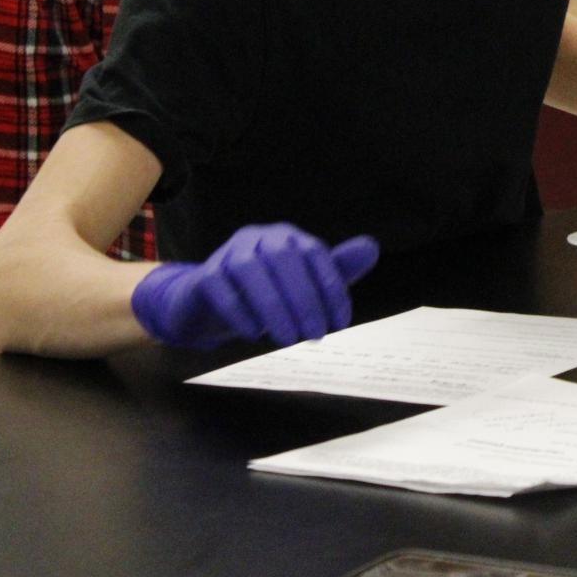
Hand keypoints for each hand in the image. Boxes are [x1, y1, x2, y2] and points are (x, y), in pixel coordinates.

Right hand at [129, 223, 379, 349]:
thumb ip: (337, 270)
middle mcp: (260, 237)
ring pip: (249, 270)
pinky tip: (254, 333)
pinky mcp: (204, 274)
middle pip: (283, 258)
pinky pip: (219, 287)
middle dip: (303, 298)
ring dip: (272, 306)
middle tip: (315, 335)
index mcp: (289, 237)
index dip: (331, 288)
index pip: (316, 254)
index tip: (341, 324)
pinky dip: (238, 310)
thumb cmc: (268, 292)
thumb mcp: (305, 283)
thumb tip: (371, 247)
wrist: (211, 304)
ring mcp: (229, 252)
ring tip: (287, 339)